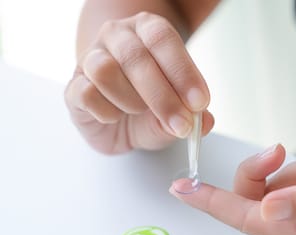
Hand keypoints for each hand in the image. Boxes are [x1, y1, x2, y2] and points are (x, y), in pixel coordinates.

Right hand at [65, 12, 213, 153]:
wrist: (120, 124)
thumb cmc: (150, 110)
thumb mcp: (178, 112)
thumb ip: (192, 115)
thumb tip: (204, 121)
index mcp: (147, 30)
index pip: (163, 38)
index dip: (183, 71)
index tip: (200, 102)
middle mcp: (117, 37)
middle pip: (135, 56)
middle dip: (163, 96)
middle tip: (181, 124)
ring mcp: (90, 59)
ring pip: (105, 70)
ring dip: (131, 100)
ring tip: (140, 111)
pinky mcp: (73, 87)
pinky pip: (86, 93)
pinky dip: (107, 111)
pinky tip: (117, 117)